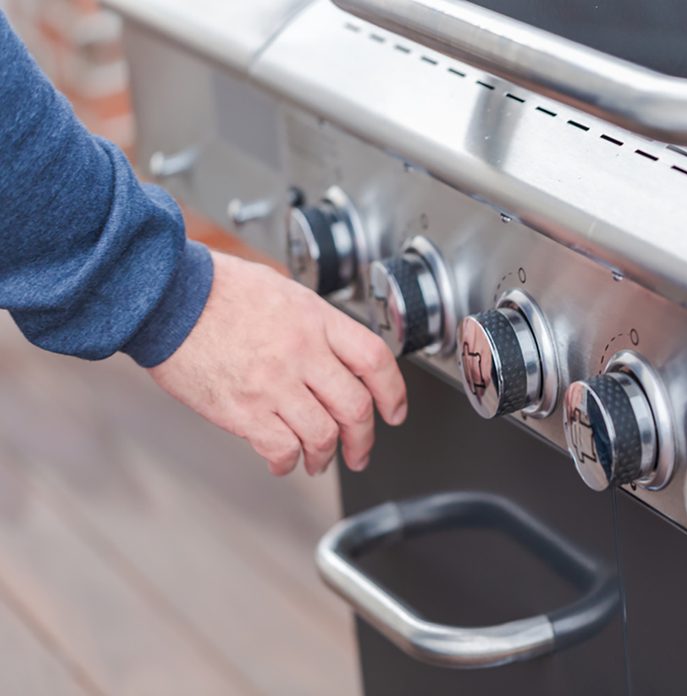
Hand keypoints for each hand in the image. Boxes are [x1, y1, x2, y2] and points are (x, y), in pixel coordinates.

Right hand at [148, 251, 407, 476]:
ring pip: (323, 436)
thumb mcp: (281, 291)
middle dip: (364, 439)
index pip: (374, 360)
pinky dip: (287, 462)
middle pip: (355, 407)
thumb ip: (314, 324)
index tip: (394, 412)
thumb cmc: (217, 290)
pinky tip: (283, 461)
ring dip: (326, 457)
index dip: (394, 392)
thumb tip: (335, 353)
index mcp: (315, 320)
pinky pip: (281, 449)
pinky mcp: (243, 411)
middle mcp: (302, 353)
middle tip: (361, 451)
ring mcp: (273, 384)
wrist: (166, 299)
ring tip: (319, 461)